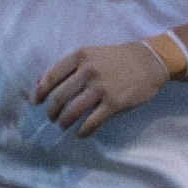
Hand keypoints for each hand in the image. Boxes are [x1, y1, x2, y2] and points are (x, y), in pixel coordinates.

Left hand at [31, 39, 177, 137]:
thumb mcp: (90, 54)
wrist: (150, 60)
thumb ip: (69, 67)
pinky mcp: (114, 103)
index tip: (37, 102)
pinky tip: (80, 133)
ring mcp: (101, 88)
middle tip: (52, 117)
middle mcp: (88, 71)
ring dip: (64, 121)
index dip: (41, 92)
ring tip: (62, 125)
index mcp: (79, 57)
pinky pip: (93, 121)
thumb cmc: (117, 58)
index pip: (51, 77)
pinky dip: (83, 130)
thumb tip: (42, 83)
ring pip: (73, 110)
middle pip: (59, 97)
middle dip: (52, 111)